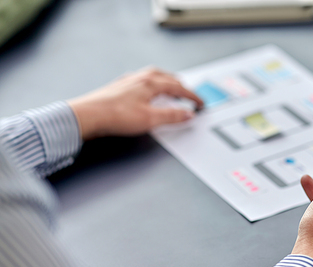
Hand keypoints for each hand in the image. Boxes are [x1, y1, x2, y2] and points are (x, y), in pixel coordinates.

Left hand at [68, 68, 203, 140]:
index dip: (192, 96)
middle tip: (189, 94)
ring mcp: (127, 82)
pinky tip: (146, 91)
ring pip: (153, 76)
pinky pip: (140, 81)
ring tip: (170, 87)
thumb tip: (187, 114)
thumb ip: (172, 116)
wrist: (88, 116)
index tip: (200, 103)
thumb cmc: (115, 115)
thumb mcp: (150, 119)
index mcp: (150, 83)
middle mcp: (139, 78)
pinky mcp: (118, 88)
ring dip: (165, 82)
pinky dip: (150, 84)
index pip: (178, 88)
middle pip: (167, 78)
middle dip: (181, 86)